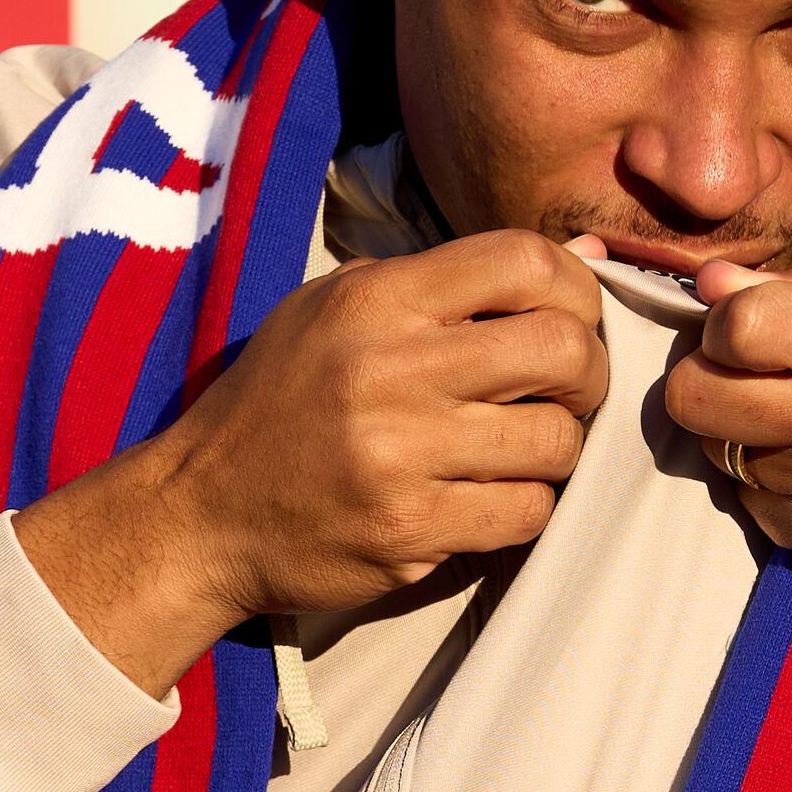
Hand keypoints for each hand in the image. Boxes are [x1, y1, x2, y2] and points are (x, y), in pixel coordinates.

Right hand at [19, 232, 610, 691]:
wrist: (202, 512)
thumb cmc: (280, 403)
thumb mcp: (331, 310)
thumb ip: (431, 287)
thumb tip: (564, 272)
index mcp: (376, 300)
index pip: (524, 260)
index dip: (574, 289)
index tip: (570, 319)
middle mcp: (389, 369)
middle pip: (562, 349)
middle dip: (589, 373)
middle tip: (568, 392)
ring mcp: (400, 455)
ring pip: (557, 442)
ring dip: (557, 450)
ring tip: (520, 450)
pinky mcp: (409, 530)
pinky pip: (526, 512)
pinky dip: (525, 506)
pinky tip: (490, 498)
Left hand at [661, 258, 791, 655]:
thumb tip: (716, 285)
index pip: (736, 328)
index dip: (723, 324)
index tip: (746, 329)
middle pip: (700, 401)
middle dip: (704, 381)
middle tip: (743, 377)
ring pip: (727, 462)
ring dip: (749, 442)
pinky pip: (768, 518)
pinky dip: (785, 496)